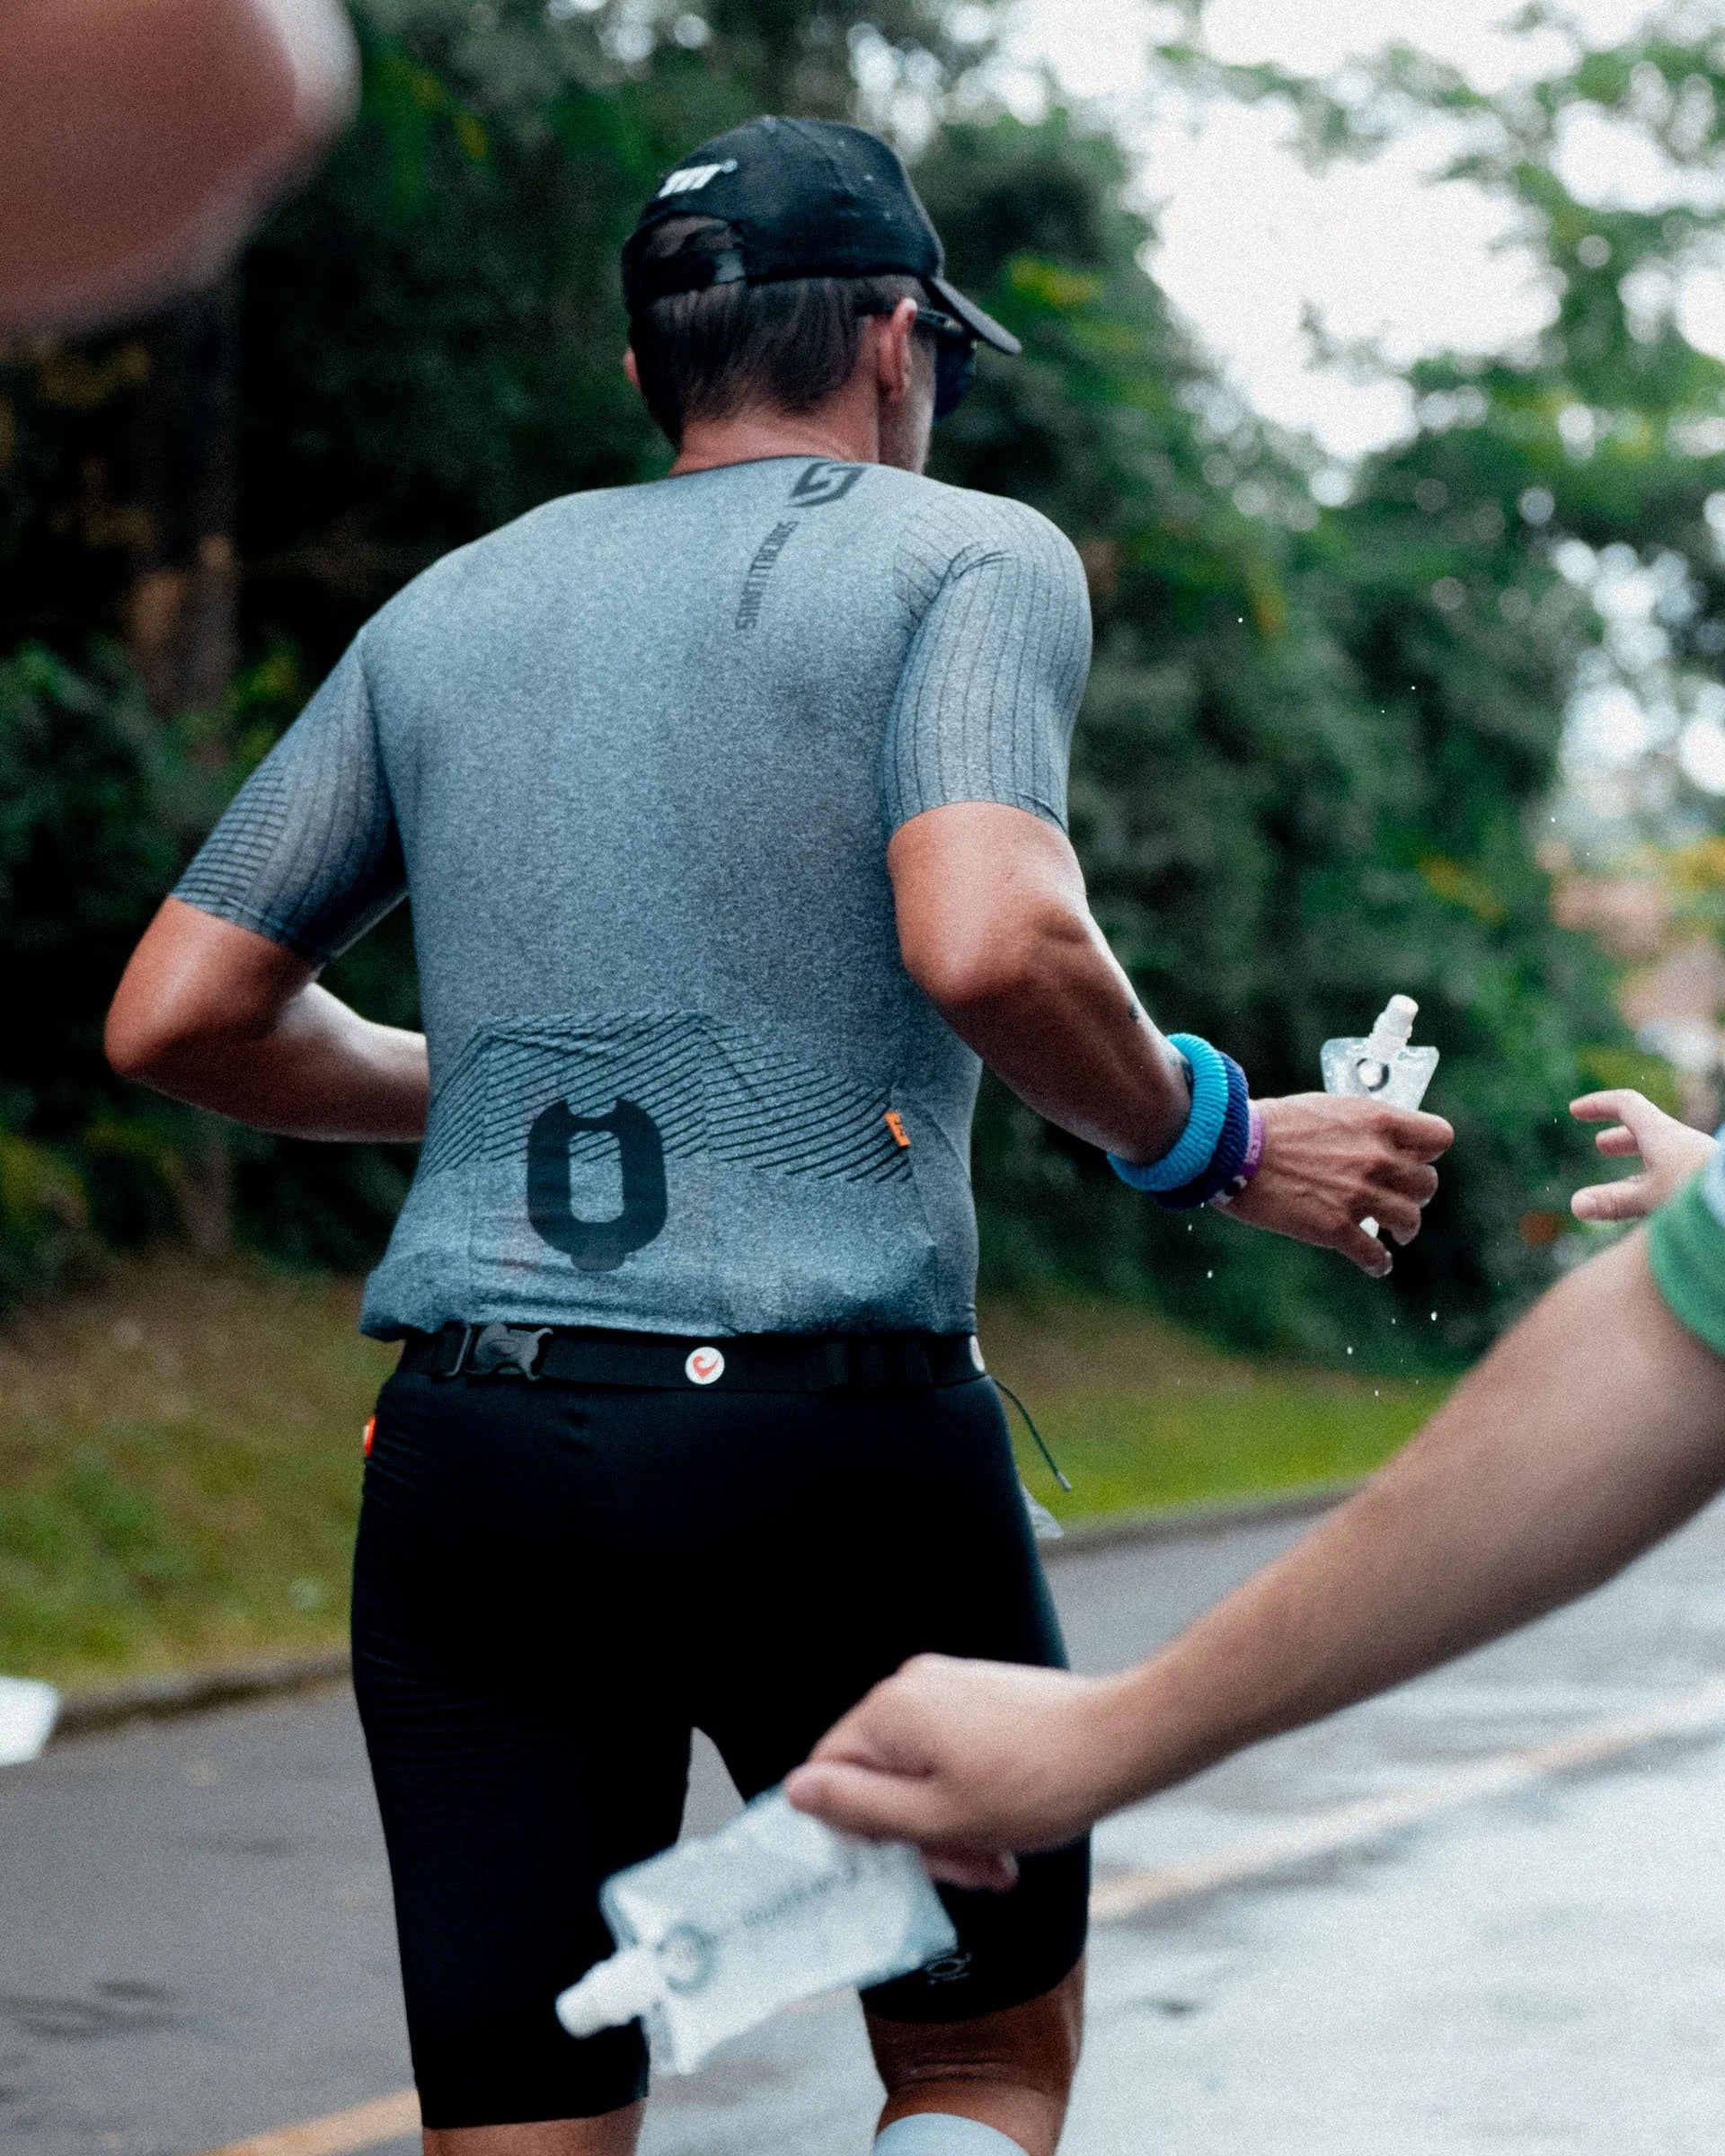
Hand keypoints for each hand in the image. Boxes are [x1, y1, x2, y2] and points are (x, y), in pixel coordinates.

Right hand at [785, 1656, 1132, 1888]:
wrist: (1121, 1741)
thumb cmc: (1034, 1784)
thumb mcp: (939, 1818)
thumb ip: (860, 1807)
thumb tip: (795, 1792)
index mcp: (891, 1712)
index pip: (830, 1770)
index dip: (855, 1828)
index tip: (901, 1863)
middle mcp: (912, 1687)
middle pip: (878, 1774)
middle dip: (916, 1832)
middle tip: (966, 1870)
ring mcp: (949, 1687)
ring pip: (920, 1771)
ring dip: (948, 1824)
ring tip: (996, 1861)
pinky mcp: (980, 1696)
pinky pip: (951, 1754)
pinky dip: (969, 1797)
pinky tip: (1007, 1831)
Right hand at [1221, 1093, 1453, 1276]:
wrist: (1231, 1149)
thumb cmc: (1270, 1125)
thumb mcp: (1326, 1108)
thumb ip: (1360, 1126)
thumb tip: (1373, 1143)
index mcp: (1377, 1121)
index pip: (1439, 1137)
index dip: (1429, 1150)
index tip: (1417, 1158)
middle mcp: (1376, 1157)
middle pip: (1427, 1183)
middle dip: (1415, 1193)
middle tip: (1400, 1198)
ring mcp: (1359, 1194)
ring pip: (1409, 1220)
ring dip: (1404, 1228)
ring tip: (1396, 1233)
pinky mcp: (1336, 1228)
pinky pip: (1375, 1255)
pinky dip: (1379, 1263)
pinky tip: (1377, 1264)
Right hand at [1570, 1090, 1716, 1223]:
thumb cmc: (1695, 1194)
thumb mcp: (1651, 1200)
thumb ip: (1614, 1203)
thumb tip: (1576, 1205)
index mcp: (1662, 1134)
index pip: (1626, 1104)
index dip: (1598, 1105)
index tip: (1575, 1111)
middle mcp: (1680, 1143)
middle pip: (1646, 1129)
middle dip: (1621, 1137)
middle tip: (1602, 1146)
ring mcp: (1694, 1161)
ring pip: (1662, 1155)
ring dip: (1640, 1163)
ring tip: (1624, 1185)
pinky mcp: (1703, 1180)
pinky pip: (1675, 1174)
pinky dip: (1656, 1182)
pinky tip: (1652, 1206)